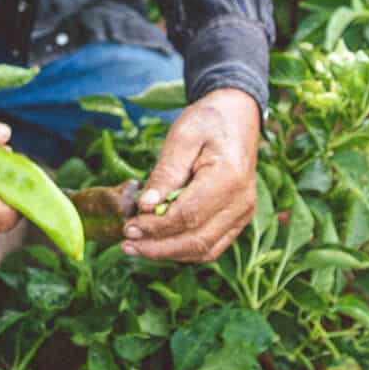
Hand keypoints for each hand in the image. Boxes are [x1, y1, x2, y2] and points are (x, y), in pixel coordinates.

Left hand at [122, 88, 259, 261]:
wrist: (236, 116)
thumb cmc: (207, 122)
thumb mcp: (181, 139)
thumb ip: (165, 174)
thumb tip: (145, 206)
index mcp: (229, 179)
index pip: (188, 216)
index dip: (156, 227)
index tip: (128, 227)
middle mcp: (241, 203)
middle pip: (197, 240)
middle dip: (158, 247)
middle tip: (126, 244)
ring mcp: (242, 214)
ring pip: (205, 249)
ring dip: (169, 253)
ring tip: (136, 247)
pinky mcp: (237, 218)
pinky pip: (212, 245)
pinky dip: (184, 249)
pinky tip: (158, 244)